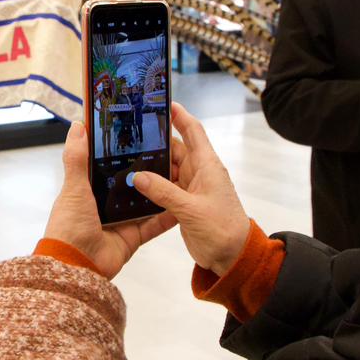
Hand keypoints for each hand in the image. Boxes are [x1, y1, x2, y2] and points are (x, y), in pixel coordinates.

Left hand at [42, 122, 177, 278]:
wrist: (77, 267)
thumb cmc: (69, 227)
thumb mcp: (73, 189)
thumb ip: (76, 158)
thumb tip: (78, 126)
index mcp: (88, 188)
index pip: (107, 163)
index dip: (121, 150)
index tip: (138, 133)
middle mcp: (105, 202)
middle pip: (130, 181)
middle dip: (146, 169)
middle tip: (168, 151)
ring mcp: (121, 219)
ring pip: (146, 201)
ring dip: (160, 190)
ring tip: (180, 171)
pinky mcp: (133, 236)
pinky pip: (154, 224)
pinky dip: (168, 216)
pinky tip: (183, 203)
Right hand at [135, 103, 250, 276]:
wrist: (233, 257)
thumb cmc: (222, 229)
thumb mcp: (191, 209)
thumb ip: (164, 192)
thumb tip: (137, 176)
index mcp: (207, 166)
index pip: (194, 132)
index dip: (180, 116)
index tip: (163, 102)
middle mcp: (199, 173)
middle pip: (175, 149)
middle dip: (156, 142)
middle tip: (130, 134)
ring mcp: (191, 188)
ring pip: (167, 169)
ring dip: (151, 166)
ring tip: (126, 158)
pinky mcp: (184, 203)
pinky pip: (165, 187)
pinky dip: (152, 186)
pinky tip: (134, 185)